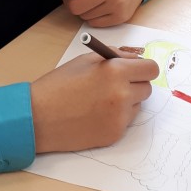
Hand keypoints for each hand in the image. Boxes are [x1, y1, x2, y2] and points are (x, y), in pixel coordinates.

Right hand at [30, 52, 159, 152]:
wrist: (39, 117)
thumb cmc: (59, 85)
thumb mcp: (85, 60)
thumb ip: (115, 56)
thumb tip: (135, 59)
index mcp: (116, 71)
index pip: (150, 68)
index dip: (143, 68)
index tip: (136, 70)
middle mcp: (122, 94)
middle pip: (147, 88)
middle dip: (135, 84)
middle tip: (116, 84)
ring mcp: (120, 117)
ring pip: (138, 105)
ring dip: (127, 101)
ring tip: (101, 100)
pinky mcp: (115, 134)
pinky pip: (126, 121)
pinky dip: (117, 117)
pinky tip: (96, 114)